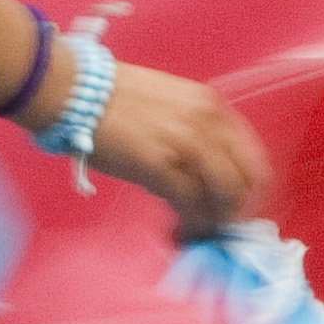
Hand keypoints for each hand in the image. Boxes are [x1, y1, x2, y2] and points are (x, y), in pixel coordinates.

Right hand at [88, 62, 268, 238]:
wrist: (73, 90)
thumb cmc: (111, 97)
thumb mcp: (168, 104)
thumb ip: (191, 133)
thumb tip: (199, 174)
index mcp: (211, 106)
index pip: (250, 158)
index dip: (245, 191)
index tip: (230, 209)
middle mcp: (208, 123)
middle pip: (244, 182)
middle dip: (232, 213)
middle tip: (214, 228)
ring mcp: (188, 144)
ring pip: (222, 198)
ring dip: (211, 224)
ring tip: (192, 233)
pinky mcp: (162, 167)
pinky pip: (191, 207)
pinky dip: (189, 228)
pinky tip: (175, 234)